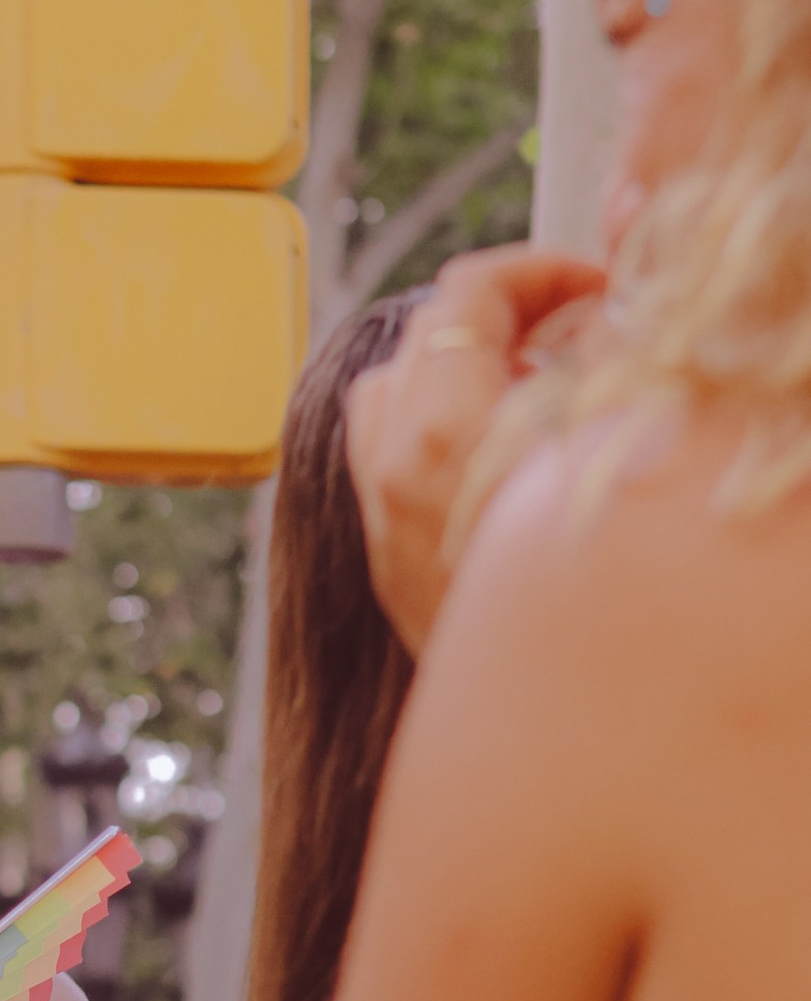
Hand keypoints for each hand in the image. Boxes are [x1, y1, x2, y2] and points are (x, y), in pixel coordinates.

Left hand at [346, 246, 607, 653]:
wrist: (553, 731)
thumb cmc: (598, 595)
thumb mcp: (620, 450)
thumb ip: (608, 363)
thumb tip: (595, 319)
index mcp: (442, 430)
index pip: (463, 294)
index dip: (534, 268)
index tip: (589, 283)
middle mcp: (391, 470)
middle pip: (418, 341)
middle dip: (496, 319)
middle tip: (571, 329)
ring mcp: (380, 521)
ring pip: (390, 401)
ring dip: (454, 375)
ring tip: (535, 391)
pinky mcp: (386, 565)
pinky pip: (390, 464)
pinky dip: (435, 435)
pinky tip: (505, 460)